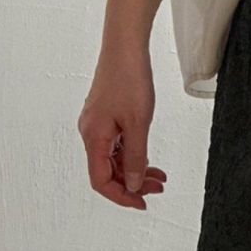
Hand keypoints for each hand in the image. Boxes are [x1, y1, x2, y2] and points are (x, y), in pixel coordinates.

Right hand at [77, 46, 166, 210]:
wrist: (125, 47)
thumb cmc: (129, 79)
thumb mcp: (138, 124)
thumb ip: (135, 157)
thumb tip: (133, 184)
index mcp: (94, 137)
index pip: (101, 180)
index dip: (121, 196)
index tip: (142, 203)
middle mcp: (91, 134)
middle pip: (108, 172)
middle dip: (133, 184)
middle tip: (158, 188)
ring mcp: (98, 126)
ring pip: (114, 160)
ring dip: (135, 171)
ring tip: (159, 177)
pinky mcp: (106, 118)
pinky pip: (117, 146)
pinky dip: (134, 155)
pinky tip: (149, 160)